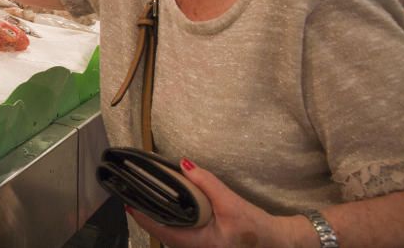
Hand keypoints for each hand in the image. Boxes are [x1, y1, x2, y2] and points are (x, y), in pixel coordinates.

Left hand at [127, 158, 311, 247]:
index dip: (141, 214)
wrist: (276, 242)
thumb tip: (183, 164)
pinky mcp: (202, 242)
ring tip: (143, 194)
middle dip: (146, 212)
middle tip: (131, 191)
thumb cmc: (255, 227)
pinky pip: (178, 231)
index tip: (127, 198)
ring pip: (169, 232)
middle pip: (161, 231)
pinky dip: (169, 218)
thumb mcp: (231, 204)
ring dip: (156, 215)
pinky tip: (165, 204)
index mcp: (197, 243)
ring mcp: (197, 247)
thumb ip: (207, 183)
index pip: (160, 230)